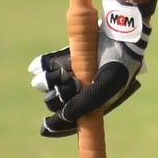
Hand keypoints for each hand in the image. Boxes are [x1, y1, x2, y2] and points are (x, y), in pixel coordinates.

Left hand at [29, 0, 154, 137]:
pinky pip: (55, 63)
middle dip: (55, 97)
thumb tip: (64, 115)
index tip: (46, 126)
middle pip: (64, 99)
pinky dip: (45, 65)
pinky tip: (36, 67)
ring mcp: (80, 71)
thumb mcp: (105, 85)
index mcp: (99, 101)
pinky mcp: (74, 55)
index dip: (61, 124)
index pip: (77, 118)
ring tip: (42, 79)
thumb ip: (86, 101)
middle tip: (53, 93)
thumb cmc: (118, 61)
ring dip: (48, 81)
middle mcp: (88, 88)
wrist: (122, 30)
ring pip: (57, 81)